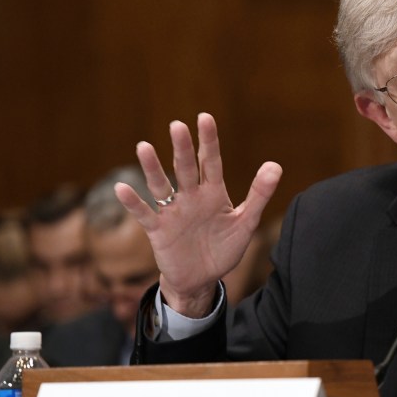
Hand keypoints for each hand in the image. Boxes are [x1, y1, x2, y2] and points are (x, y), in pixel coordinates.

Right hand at [114, 113, 281, 316]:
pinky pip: (144, 214)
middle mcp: (191, 197)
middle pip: (185, 168)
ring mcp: (173, 212)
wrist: (202, 279)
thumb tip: (275, 165)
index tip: (205, 117)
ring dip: (152, 168)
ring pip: (161, 186)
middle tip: (177, 126)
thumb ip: (259, 195)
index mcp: (213, 193)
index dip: (208, 140)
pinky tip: (121, 188)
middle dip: (182, 148)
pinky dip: (133, 203)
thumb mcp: (246, 222)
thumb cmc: (224, 248)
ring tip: (144, 147)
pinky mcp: (158, 230)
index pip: (211, 161)